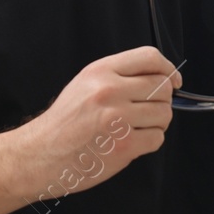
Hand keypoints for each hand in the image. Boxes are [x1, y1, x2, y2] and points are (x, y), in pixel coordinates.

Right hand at [12, 46, 179, 199]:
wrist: (38, 155)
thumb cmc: (64, 123)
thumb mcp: (85, 84)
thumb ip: (120, 76)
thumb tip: (161, 78)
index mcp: (101, 71)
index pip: (150, 57)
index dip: (168, 69)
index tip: (174, 81)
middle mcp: (110, 91)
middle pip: (162, 87)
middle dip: (162, 101)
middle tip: (146, 112)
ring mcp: (118, 118)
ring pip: (164, 114)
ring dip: (156, 123)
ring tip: (135, 128)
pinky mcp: (124, 145)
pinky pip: (157, 138)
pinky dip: (149, 142)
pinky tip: (130, 143)